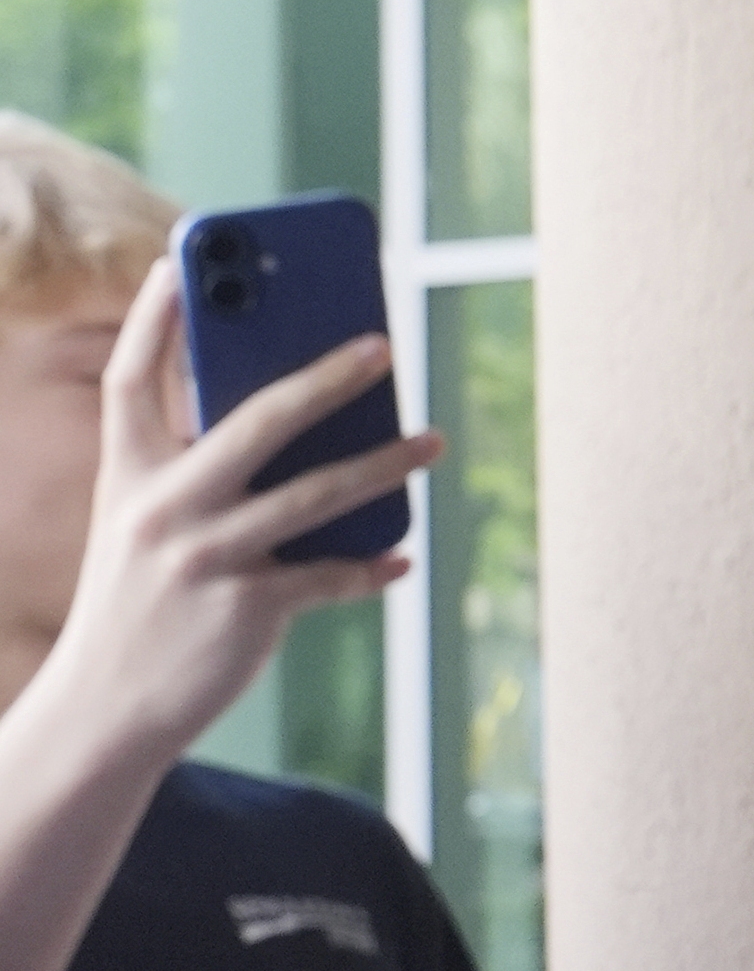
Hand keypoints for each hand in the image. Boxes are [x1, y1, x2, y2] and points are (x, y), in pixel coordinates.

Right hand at [29, 263, 435, 761]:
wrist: (102, 712)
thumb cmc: (138, 599)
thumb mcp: (142, 522)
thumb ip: (193, 465)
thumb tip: (292, 406)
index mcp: (128, 475)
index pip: (132, 379)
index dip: (154, 318)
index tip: (180, 259)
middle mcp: (162, 508)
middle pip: (258, 420)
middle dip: (327, 377)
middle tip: (384, 345)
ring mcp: (205, 559)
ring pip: (319, 494)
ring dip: (387, 464)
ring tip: (433, 441)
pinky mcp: (245, 609)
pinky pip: (330, 574)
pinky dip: (369, 565)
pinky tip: (399, 556)